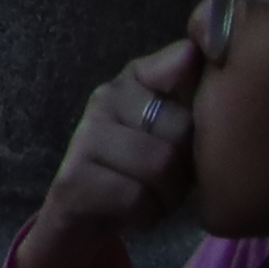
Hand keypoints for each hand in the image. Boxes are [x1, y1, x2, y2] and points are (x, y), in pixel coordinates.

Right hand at [10, 39, 201, 267]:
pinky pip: (136, 198)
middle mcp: (101, 103)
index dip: (196, 117)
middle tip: (170, 178)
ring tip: (153, 196)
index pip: (183, 78)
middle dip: (186, 165)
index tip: (185, 137)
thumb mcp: (168, 130)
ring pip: (160, 166)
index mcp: (128, 84)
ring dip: (167, 194)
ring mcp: (83, 140)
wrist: (78, 218)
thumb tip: (193, 50)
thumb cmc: (135, 169)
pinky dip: (144, 214)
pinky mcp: (72, 181)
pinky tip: (132, 212)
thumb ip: (183, 89)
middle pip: (179, 129)